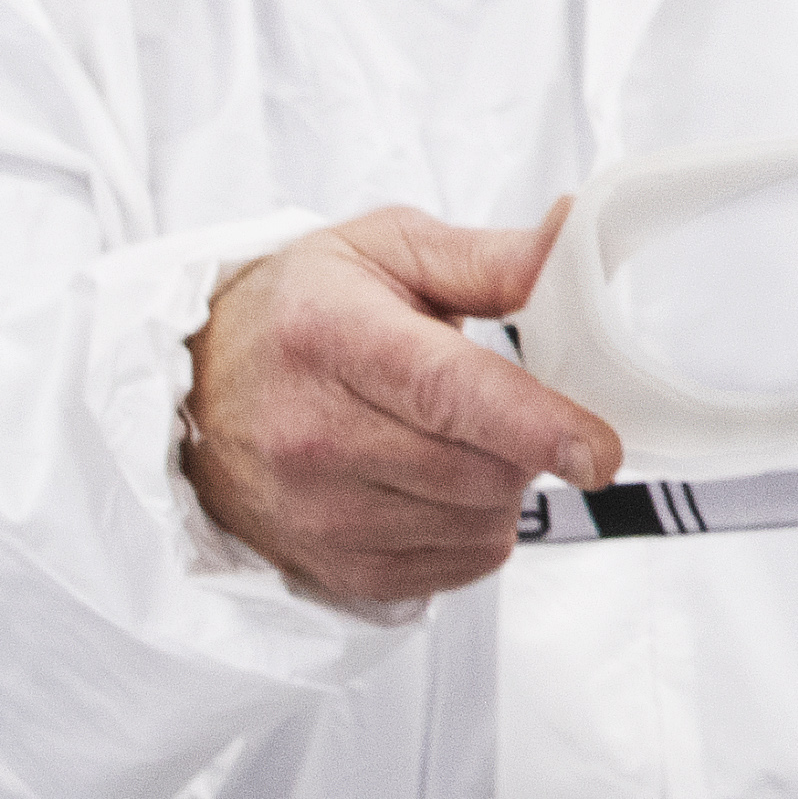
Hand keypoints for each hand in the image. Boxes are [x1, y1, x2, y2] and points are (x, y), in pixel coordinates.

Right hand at [186, 208, 617, 617]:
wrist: (198, 388)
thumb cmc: (305, 310)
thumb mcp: (388, 251)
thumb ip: (492, 258)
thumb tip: (577, 231)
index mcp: (332, 336)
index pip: (448, 393)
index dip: (536, 424)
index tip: (599, 451)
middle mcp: (311, 435)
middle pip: (479, 470)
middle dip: (528, 444)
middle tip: (507, 408)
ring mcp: (315, 512)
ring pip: (477, 524)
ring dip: (502, 488)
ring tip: (460, 441)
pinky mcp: (332, 566)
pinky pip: (457, 567)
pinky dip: (474, 530)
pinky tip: (438, 486)